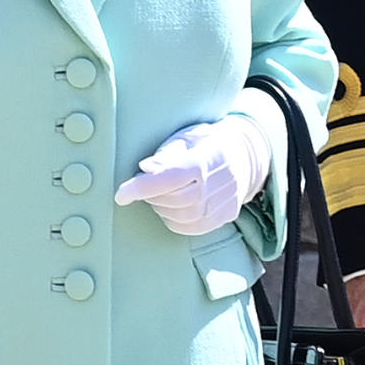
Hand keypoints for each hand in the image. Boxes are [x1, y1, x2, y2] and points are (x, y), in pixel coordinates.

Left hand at [114, 115, 270, 235]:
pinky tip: (169, 208)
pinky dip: (174, 220)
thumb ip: (166, 153)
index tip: (120, 194)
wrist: (244, 154)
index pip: (173, 176)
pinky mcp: (227, 216)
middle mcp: (221, 181)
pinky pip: (194, 228)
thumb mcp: (186, 136)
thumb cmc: (206, 142)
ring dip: (161, 209)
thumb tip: (145, 169)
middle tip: (142, 187)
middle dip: (151, 196)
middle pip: (176, 200)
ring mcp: (227, 201)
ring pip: (184, 217)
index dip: (144, 187)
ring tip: (157, 195)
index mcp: (209, 156)